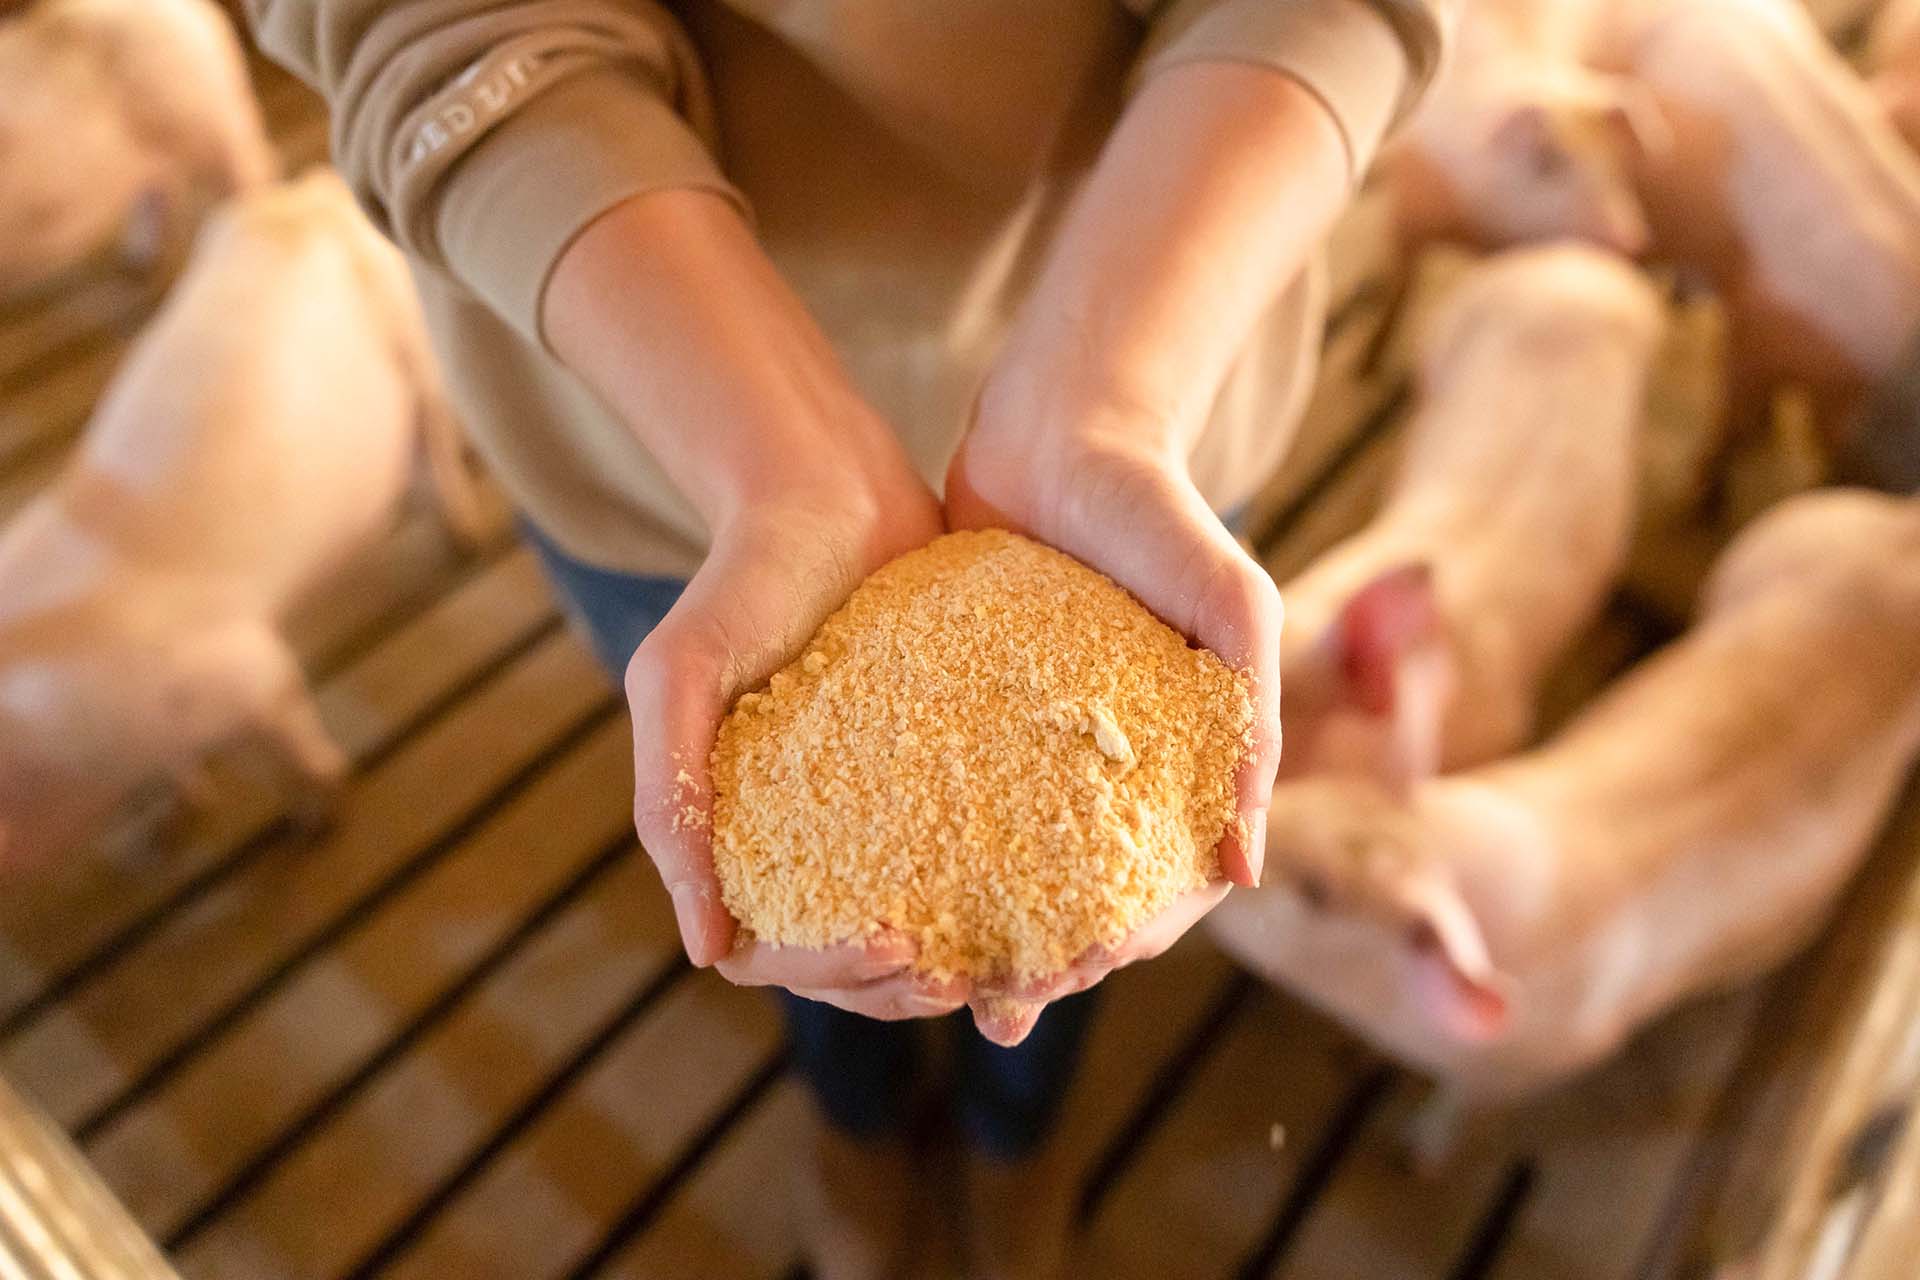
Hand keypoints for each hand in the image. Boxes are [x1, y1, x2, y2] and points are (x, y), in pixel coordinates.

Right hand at [545, 189, 964, 1016]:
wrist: (829, 492)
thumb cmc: (740, 579)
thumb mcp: (680, 675)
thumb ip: (670, 795)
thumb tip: (705, 949)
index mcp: (736, 840)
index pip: (775, 957)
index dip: (834, 975)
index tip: (901, 948)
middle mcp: (807, 844)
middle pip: (854, 967)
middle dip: (910, 989)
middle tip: (976, 979)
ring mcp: (874, 818)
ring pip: (920, 927)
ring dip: (965, 963)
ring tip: (1029, 961)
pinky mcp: (939, 779)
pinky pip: (972, 858)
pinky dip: (1006, 894)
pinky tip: (1064, 894)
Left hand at [944, 395, 1285, 1043]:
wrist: (1067, 425)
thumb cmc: (1162, 510)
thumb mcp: (1231, 604)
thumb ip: (1249, 726)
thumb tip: (1243, 870)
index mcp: (1182, 760)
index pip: (1165, 885)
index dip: (1125, 944)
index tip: (1071, 978)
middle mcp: (1110, 765)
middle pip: (1082, 892)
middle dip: (1044, 960)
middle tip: (990, 1006)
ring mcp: (1037, 741)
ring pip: (1010, 859)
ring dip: (979, 923)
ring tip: (926, 971)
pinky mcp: (972, 707)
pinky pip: (948, 790)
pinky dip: (926, 844)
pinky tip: (878, 881)